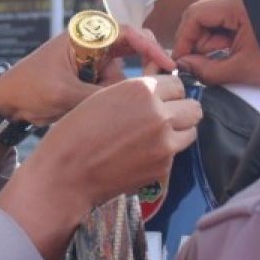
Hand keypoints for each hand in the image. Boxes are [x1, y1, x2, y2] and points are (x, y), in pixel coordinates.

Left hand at [0, 26, 173, 126]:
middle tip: (148, 91)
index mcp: (85, 35)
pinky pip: (115, 85)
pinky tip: (96, 107)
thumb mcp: (65, 94)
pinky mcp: (93, 76)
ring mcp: (94, 60)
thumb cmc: (29, 88)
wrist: (8, 102)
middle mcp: (93, 43)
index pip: (128, 32)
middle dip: (142, 70)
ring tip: (95, 103)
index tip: (166, 65)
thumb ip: (100, 96)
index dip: (151, 47)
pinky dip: (112, 97)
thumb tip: (134, 103)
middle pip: (135, 49)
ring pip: (126, 73)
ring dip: (120, 90)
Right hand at [0, 74, 200, 259]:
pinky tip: (142, 154)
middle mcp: (159, 114)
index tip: (160, 99)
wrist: (66, 174)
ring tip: (157, 136)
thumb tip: (162, 91)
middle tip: (165, 116)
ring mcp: (164, 142)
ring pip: (191, 130)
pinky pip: (176, 153)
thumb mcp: (104, 97)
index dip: (167, 92)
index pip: (177, 84)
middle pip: (193, 107)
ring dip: (179, 131)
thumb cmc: (76, 133)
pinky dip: (165, 152)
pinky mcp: (163, 167)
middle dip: (181, 109)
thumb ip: (136, 93)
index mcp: (141, 90)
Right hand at [171, 0, 259, 87]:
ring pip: (213, 18)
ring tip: (234, 56)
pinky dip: (228, 34)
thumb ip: (212, 71)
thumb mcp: (248, 66)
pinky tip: (242, 47)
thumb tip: (189, 69)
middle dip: (201, 44)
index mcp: (232, 1)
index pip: (192, 17)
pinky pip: (227, 17)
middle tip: (209, 65)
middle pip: (200, 17)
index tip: (181, 62)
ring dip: (215, 41)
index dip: (183, 41)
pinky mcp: (250, 0)